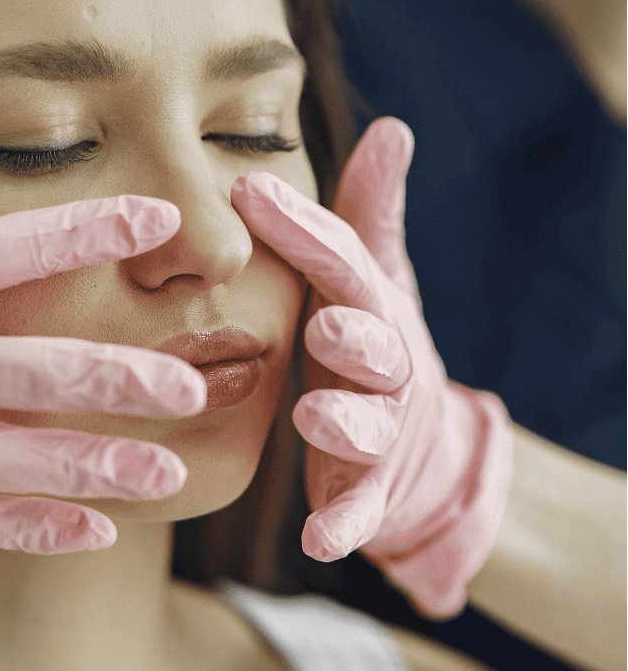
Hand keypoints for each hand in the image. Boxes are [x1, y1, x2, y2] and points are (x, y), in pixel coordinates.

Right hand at [0, 56, 206, 552]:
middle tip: (190, 386)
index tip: (157, 218)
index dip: (83, 232)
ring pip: (12, 463)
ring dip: (93, 467)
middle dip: (111, 381)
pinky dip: (32, 530)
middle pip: (27, 377)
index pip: (5, 253)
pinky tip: (99, 532)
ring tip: (171, 470)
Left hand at [230, 118, 512, 617]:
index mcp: (371, 311)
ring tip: (314, 418)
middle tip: (323, 322)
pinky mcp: (370, 492)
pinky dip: (343, 526)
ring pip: (366, 429)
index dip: (303, 230)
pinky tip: (318, 544)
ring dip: (344, 425)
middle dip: (353, 336)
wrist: (423, 450)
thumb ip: (370, 214)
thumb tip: (393, 126)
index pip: (343, 265)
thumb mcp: (377, 281)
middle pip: (373, 348)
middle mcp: (383, 369)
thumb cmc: (375, 348)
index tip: (246, 190)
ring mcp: (381, 435)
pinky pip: (358, 511)